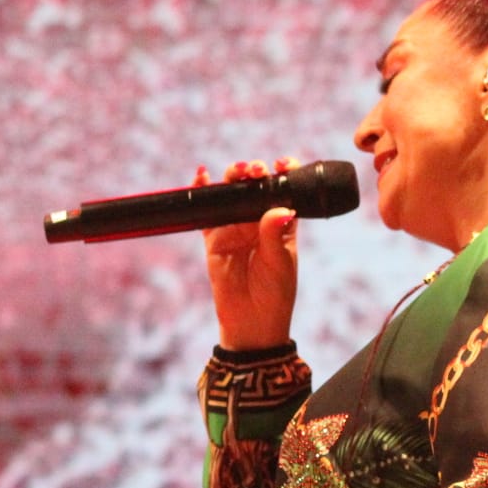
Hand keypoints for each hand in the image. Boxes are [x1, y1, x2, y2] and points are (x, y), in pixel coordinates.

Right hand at [199, 159, 298, 350]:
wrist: (251, 323)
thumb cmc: (274, 294)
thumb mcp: (280, 263)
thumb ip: (276, 234)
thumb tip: (281, 209)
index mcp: (282, 224)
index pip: (284, 190)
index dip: (285, 173)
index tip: (284, 163)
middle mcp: (258, 221)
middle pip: (255, 187)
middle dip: (255, 172)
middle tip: (256, 171)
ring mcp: (235, 228)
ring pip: (232, 194)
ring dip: (233, 177)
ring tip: (238, 171)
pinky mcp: (214, 238)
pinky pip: (206, 212)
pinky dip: (203, 192)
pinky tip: (202, 176)